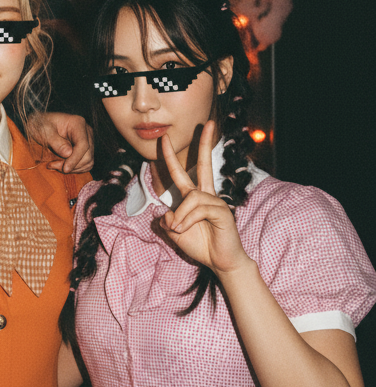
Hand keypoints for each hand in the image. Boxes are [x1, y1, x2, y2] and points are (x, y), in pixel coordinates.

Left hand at [27, 111, 93, 172]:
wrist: (40, 125)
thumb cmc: (41, 126)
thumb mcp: (44, 132)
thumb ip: (55, 142)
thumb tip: (68, 153)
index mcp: (78, 123)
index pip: (83, 144)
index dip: (75, 159)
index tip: (65, 169)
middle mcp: (86, 132)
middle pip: (87, 155)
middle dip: (72, 165)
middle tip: (53, 165)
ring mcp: (88, 140)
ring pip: (88, 161)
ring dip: (73, 168)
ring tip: (55, 165)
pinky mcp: (86, 149)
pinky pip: (86, 164)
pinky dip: (75, 168)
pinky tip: (62, 165)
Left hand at [160, 121, 248, 274]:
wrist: (219, 262)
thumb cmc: (200, 245)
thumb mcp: (174, 233)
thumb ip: (166, 221)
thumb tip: (165, 213)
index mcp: (194, 197)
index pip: (181, 173)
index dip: (171, 157)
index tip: (164, 139)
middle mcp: (206, 195)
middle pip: (204, 164)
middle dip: (204, 144)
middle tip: (206, 124)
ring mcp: (216, 202)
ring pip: (191, 197)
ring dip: (180, 215)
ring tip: (178, 229)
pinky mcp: (222, 211)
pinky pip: (199, 208)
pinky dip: (188, 220)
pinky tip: (185, 229)